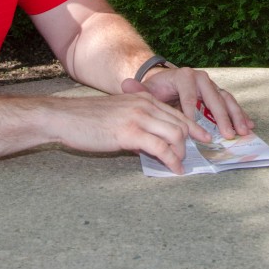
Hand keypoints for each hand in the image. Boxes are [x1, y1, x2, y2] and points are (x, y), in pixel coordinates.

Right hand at [47, 91, 206, 173]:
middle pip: (180, 123)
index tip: (204, 138)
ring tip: (179, 165)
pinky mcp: (130, 132)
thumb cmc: (86, 119)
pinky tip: (174, 169)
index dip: (193, 126)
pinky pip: (160, 147)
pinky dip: (171, 160)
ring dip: (181, 153)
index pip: (176, 112)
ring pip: (175, 134)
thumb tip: (149, 144)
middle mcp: (144, 104)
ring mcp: (138, 117)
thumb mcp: (117, 115)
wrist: (64, 117)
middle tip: (189, 158)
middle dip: (190, 142)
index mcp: (142, 98)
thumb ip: (136, 124)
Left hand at [127, 67, 254, 139]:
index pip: (190, 96)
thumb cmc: (155, 90)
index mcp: (183, 76)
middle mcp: (200, 78)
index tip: (197, 129)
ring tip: (243, 132)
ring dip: (236, 116)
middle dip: (221, 117)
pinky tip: (250, 126)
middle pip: (213, 97)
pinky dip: (241, 114)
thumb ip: (136, 90)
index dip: (194, 113)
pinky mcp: (218, 93)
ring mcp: (212, 85)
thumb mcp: (146, 91)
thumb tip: (125, 84)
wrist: (163, 83)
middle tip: (226, 134)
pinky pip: (231, 103)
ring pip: (226, 99)